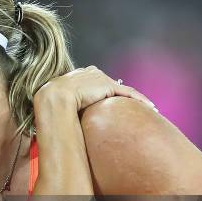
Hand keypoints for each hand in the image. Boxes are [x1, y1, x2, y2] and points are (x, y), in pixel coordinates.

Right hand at [34, 66, 155, 111]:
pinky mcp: (107, 86)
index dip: (101, 90)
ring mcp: (98, 79)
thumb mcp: (57, 104)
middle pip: (108, 83)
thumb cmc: (51, 105)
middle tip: (130, 103)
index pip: (93, 81)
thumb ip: (62, 108)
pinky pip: (127, 93)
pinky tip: (150, 107)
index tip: (108, 98)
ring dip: (134, 98)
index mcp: (75, 76)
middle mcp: (88, 73)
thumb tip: (59, 126)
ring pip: (121, 88)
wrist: (54, 99)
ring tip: (146, 107)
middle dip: (118, 92)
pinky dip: (140, 99)